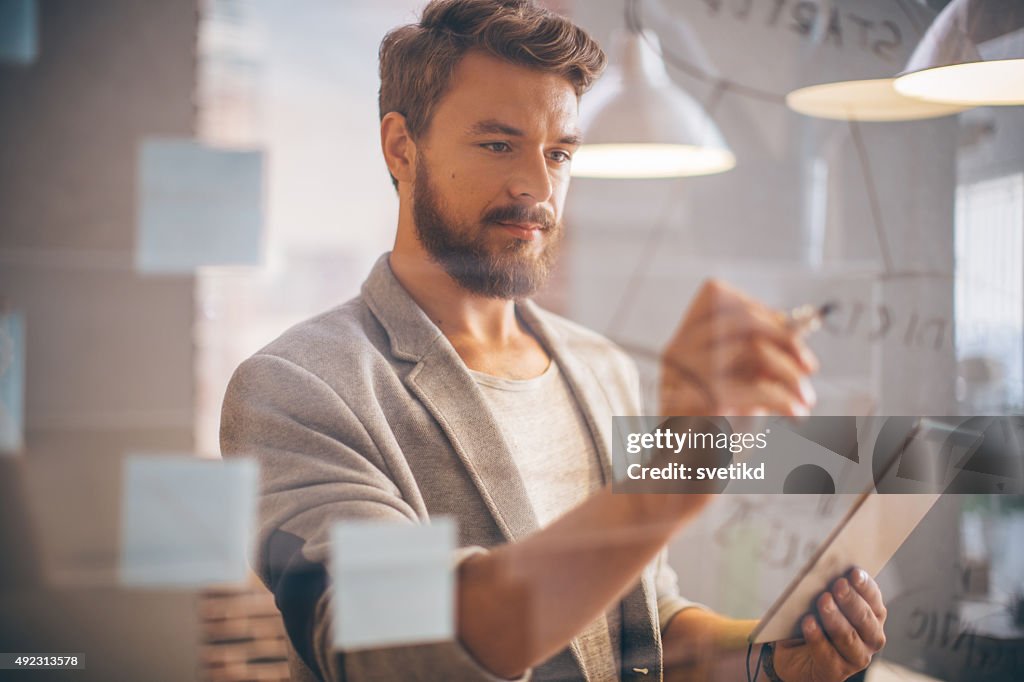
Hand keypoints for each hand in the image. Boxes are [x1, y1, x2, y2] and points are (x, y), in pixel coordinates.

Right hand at [659, 280, 818, 416]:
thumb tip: (796, 327)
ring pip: (753, 349)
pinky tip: (796, 415)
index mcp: (682, 341)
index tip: (784, 334)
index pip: (716, 294)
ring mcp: (687, 374)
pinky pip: (758, 388)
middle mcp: (678, 351)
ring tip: (807, 399)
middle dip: (785, 338)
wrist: (682, 479)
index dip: (756, 307)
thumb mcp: (734, 381)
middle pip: (740, 317)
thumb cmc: (713, 432)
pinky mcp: (703, 402)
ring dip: (792, 375)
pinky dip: (785, 401)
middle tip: (809, 366)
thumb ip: (754, 353)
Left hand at [772, 568, 887, 681]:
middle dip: (851, 599)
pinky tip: (808, 622)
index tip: (853, 572)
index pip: (873, 598)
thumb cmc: (814, 621)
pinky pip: (827, 653)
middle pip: (864, 618)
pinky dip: (817, 636)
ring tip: (823, 600)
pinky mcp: (836, 671)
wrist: (796, 655)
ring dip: (835, 617)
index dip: (865, 585)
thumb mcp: (821, 602)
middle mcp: (871, 637)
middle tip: (838, 584)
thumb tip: (821, 570)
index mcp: (873, 616)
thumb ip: (827, 589)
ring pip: (848, 636)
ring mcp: (856, 657)